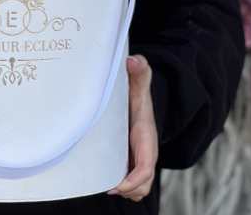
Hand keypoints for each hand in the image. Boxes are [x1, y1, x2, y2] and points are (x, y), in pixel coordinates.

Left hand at [108, 54, 158, 201]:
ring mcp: (138, 156)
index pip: (146, 167)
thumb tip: (134, 61)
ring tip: (105, 183)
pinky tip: (104, 177)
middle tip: (107, 186)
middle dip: (128, 190)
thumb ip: (139, 71)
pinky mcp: (131, 157)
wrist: (139, 97)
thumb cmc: (136, 93)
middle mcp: (145, 151)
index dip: (133, 180)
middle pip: (142, 185)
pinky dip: (122, 184)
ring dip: (125, 189)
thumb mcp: (138, 83)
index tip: (117, 186)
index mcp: (146, 137)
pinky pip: (130, 179)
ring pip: (138, 187)